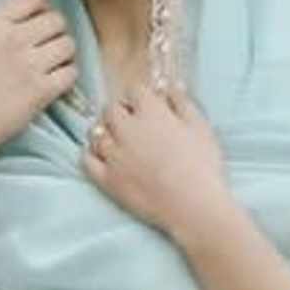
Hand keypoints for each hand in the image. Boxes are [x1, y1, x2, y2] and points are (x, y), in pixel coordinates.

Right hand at [0, 0, 81, 151]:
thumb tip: (31, 12)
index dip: (42, 9)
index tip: (39, 21)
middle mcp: (12, 38)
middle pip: (57, 20)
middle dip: (56, 32)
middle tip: (49, 47)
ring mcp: (29, 64)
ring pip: (68, 45)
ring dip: (64, 55)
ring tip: (53, 65)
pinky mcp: (42, 90)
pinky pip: (71, 72)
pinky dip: (67, 77)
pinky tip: (54, 83)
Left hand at [81, 71, 241, 256]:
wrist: (194, 205)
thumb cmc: (202, 165)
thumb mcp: (200, 126)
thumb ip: (182, 102)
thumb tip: (169, 84)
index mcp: (150, 112)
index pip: (134, 90)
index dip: (142, 97)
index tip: (149, 105)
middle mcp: (126, 129)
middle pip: (111, 109)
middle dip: (121, 111)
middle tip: (134, 123)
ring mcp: (113, 155)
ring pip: (96, 132)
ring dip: (106, 131)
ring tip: (119, 140)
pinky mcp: (107, 179)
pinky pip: (87, 159)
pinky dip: (91, 154)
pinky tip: (103, 155)